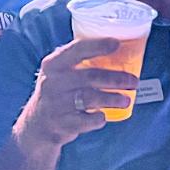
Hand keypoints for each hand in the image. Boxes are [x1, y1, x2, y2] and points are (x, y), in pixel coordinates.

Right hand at [16, 38, 137, 149]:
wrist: (37, 126)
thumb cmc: (56, 93)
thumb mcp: (58, 73)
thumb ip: (78, 62)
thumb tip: (116, 50)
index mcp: (53, 64)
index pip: (76, 50)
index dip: (98, 45)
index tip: (116, 44)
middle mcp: (53, 82)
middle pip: (90, 76)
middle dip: (116, 78)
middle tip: (133, 81)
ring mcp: (57, 104)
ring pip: (90, 98)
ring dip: (112, 98)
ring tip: (126, 100)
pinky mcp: (62, 124)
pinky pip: (87, 120)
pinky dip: (99, 119)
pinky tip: (104, 116)